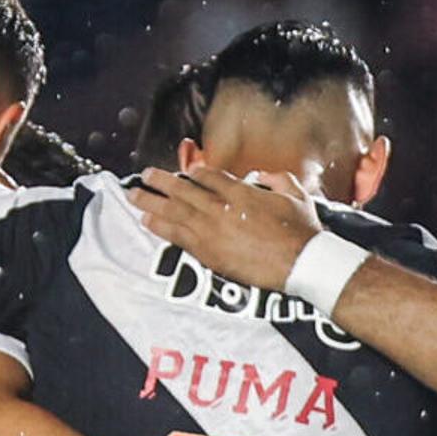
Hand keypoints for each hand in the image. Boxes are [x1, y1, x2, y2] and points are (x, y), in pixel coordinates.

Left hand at [127, 164, 321, 293]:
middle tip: (145, 175)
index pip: (208, 176)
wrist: (300, 263)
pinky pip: (177, 236)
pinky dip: (160, 227)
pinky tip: (147, 221)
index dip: (193, 172)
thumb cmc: (301, 230)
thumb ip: (276, 179)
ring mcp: (212, 230)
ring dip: (151, 201)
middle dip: (161, 181)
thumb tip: (262, 175)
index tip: (184, 172)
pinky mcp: (208, 253)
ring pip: (174, 211)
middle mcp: (221, 207)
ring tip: (134, 195)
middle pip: (183, 190)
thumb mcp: (295, 194)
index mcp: (241, 191)